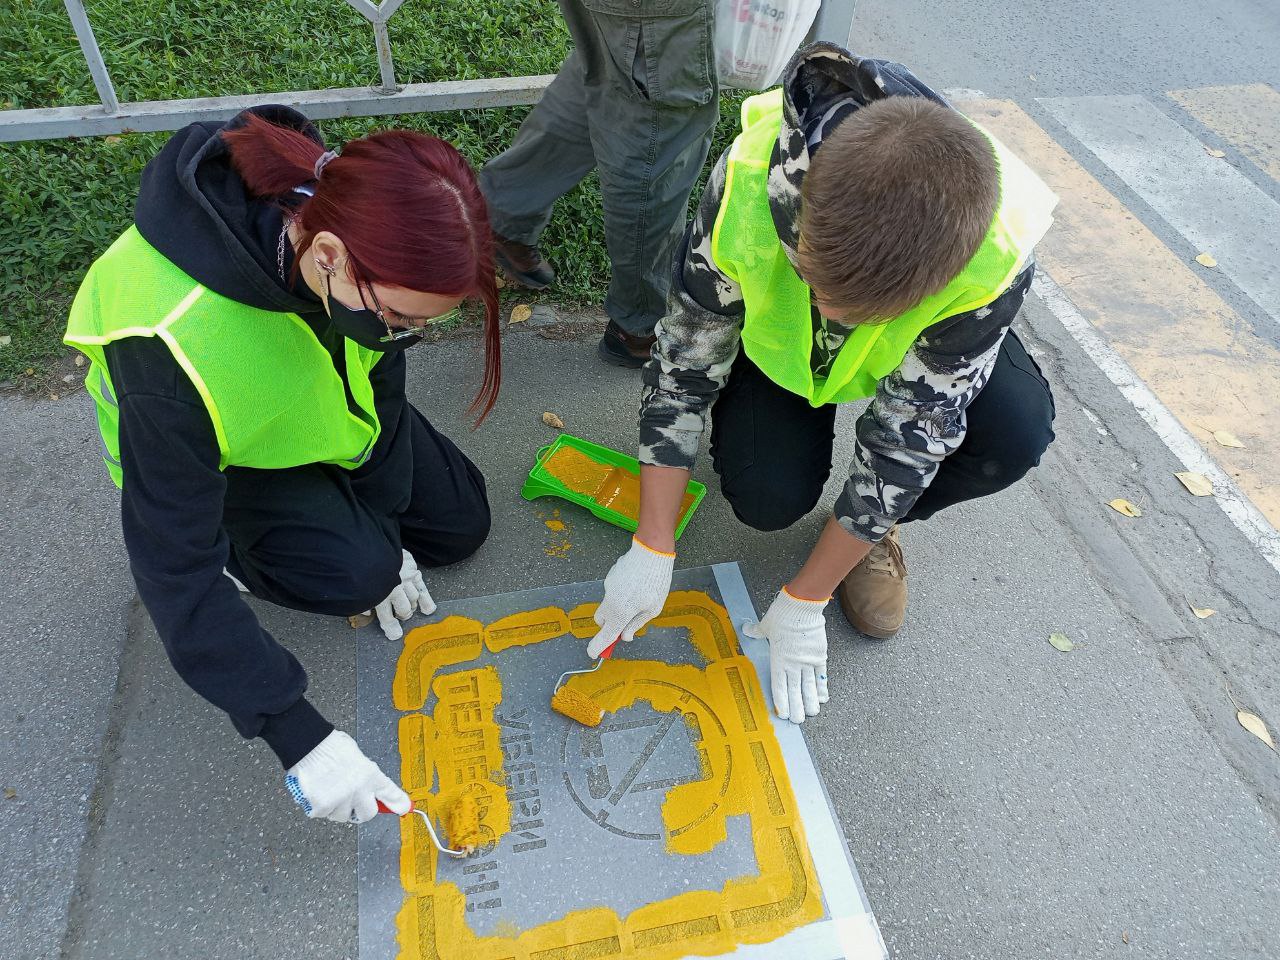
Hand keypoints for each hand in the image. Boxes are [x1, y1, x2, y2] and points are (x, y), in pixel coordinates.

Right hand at [284, 730, 409, 823]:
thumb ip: (366, 773)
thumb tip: (370, 786)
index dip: (398, 802)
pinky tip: (318, 791)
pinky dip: (320, 806)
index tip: (404, 808)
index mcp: (369, 774)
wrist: (308, 745)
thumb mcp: (357, 755)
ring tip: (330, 789)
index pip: (389, 792)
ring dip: (338, 808)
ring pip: (343, 816)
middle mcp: (358, 790)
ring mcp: (340, 800)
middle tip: (353, 800)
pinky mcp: (322, 807)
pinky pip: (324, 814)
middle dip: (361, 809)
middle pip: (368, 814)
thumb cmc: (329, 746)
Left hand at [364, 549, 435, 640]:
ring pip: (415, 598)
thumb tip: (367, 612)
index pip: (386, 618)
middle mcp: (395, 588)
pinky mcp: (413, 568)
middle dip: (403, 615)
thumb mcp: (357, 585)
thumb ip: (362, 601)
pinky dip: (425, 598)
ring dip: (413, 605)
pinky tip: (428, 608)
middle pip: (404, 609)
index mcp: (380, 595)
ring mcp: (406, 577)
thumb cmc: (362, 563)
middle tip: (401, 616)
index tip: (394, 635)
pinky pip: (422, 585)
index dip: (390, 628)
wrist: (371, 541)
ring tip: (410, 608)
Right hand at [587, 536, 675, 657]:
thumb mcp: (652, 609)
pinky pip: (614, 590)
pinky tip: (636, 584)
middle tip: (624, 623)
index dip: (598, 646)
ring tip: (640, 596)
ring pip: (609, 603)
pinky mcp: (610, 576)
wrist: (650, 552)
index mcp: (621, 613)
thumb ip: (637, 624)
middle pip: (602, 620)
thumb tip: (625, 636)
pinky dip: (622, 592)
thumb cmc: (655, 581)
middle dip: (609, 624)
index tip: (593, 653)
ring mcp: (608, 587)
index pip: (606, 635)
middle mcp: (611, 601)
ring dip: (619, 606)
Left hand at [742, 587, 829, 723]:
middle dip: (797, 707)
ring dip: (811, 701)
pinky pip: (821, 675)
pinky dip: (822, 687)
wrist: (802, 606)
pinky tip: (823, 697)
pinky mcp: (820, 655)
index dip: (781, 701)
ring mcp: (808, 661)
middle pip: (795, 690)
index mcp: (778, 659)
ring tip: (812, 713)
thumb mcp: (766, 624)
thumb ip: (757, 631)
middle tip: (798, 721)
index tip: (783, 713)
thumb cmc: (782, 615)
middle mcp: (793, 663)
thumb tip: (747, 630)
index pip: (779, 685)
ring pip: (809, 686)